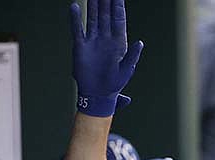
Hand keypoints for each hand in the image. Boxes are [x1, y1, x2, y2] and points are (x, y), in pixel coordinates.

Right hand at [71, 0, 142, 116]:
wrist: (98, 94)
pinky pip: (78, 29)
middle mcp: (105, 38)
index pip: (118, 18)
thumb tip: (140, 42)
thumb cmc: (115, 84)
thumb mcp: (126, 70)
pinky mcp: (81, 46)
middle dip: (105, 0)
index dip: (118, 5)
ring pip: (92, 17)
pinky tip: (74, 5)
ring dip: (93, 4)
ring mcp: (93, 41)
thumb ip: (132, 56)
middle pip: (105, 14)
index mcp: (119, 42)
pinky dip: (75, 18)